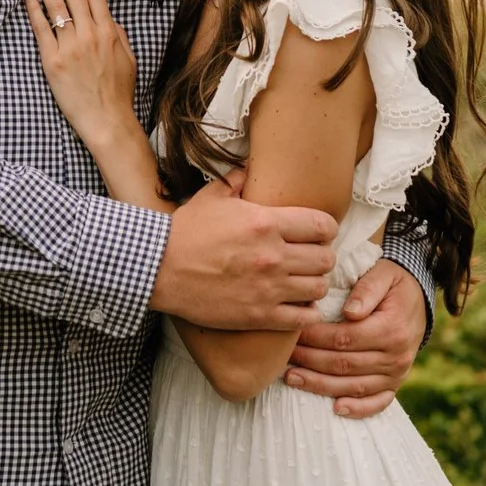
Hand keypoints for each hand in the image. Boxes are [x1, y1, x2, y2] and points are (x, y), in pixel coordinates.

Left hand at [24, 0, 136, 146]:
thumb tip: (109, 18)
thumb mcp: (128, 59)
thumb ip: (119, 35)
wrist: (107, 121)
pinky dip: (34, 9)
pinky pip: (41, 29)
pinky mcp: (52, 61)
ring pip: (56, 6)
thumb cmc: (118, 93)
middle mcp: (90, 35)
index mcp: (109, 32)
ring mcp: (70, 47)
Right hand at [151, 181, 337, 328]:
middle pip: (326, 258)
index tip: (317, 234)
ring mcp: (268, 287)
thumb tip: (249, 168)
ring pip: (319, 287)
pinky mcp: (260, 315)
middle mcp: (273, 255)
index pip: (322, 225)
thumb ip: (237, 181)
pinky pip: (304, 317)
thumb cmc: (184, 232)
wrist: (159, 269)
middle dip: (321, 257)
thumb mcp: (211, 197)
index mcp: (265, 222)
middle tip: (309, 259)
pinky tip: (296, 305)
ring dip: (314, 284)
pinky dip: (306, 312)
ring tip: (302, 282)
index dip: (325, 229)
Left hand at [284, 258, 427, 418]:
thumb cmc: (392, 283)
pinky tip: (335, 409)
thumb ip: (366, 289)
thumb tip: (351, 312)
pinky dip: (358, 409)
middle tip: (285, 356)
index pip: (345, 339)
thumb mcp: (382, 275)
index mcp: (391, 328)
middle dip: (310, 361)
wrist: (418, 298)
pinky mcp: (396, 383)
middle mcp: (396, 355)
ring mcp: (397, 373)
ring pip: (354, 386)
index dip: (316, 338)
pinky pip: (378, 402)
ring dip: (321, 385)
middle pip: (344, 365)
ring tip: (292, 378)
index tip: (294, 332)